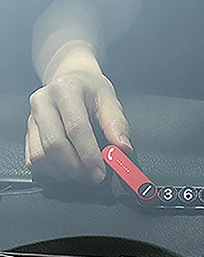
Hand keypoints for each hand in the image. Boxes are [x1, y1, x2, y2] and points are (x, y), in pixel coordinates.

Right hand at [26, 69, 131, 183]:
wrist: (71, 79)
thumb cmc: (91, 91)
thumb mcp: (110, 101)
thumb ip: (117, 125)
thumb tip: (122, 149)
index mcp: (65, 90)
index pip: (75, 128)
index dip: (89, 155)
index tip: (100, 172)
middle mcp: (43, 102)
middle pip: (54, 145)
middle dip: (76, 168)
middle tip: (94, 177)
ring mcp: (32, 118)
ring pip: (40, 156)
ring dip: (64, 173)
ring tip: (83, 174)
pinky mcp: (28, 133)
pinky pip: (33, 161)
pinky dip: (51, 172)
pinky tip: (68, 169)